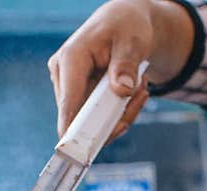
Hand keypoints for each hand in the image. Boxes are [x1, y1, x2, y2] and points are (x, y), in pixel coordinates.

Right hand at [47, 0, 194, 139]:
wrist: (124, 23)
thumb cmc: (126, 27)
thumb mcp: (132, 41)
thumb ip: (126, 66)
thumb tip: (122, 92)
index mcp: (70, 59)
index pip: (69, 102)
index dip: (73, 129)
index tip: (79, 150)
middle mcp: (63, 77)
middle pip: (83, 119)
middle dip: (117, 116)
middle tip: (142, 94)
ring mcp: (70, 90)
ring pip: (95, 124)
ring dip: (123, 113)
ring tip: (141, 85)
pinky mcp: (79, 99)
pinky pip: (100, 120)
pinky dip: (121, 112)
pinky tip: (135, 90)